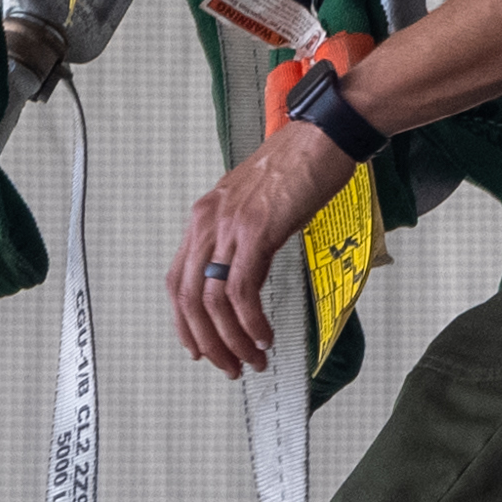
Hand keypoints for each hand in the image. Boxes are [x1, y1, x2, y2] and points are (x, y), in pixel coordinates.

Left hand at [169, 126, 357, 378]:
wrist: (323, 136)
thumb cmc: (298, 165)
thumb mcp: (257, 207)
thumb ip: (243, 243)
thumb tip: (245, 284)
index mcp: (204, 217)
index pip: (178, 280)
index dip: (184, 322)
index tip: (199, 348)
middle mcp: (208, 222)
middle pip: (188, 298)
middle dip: (206, 341)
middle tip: (228, 366)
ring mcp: (230, 226)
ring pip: (212, 301)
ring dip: (231, 339)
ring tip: (252, 359)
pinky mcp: (256, 231)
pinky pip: (241, 291)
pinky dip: (250, 322)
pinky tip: (264, 336)